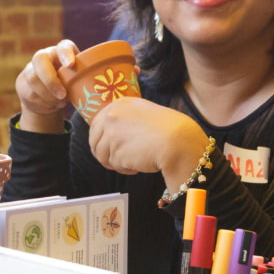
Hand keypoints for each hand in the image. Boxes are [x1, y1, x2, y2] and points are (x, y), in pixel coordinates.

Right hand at [15, 39, 79, 133]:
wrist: (48, 97)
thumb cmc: (68, 85)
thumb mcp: (77, 80)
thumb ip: (84, 78)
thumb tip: (96, 84)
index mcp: (60, 52)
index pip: (63, 46)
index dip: (66, 54)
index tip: (71, 65)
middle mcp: (44, 56)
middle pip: (40, 59)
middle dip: (51, 80)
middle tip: (63, 95)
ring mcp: (30, 68)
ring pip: (33, 79)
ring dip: (47, 95)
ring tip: (60, 103)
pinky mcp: (22, 82)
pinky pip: (30, 93)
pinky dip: (42, 103)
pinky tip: (51, 105)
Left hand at [87, 98, 208, 183]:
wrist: (179, 141)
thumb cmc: (168, 129)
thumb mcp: (142, 113)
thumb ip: (124, 118)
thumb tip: (108, 133)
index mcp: (119, 104)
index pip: (96, 124)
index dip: (100, 139)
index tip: (107, 148)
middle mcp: (112, 116)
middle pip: (94, 141)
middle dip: (104, 153)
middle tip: (118, 160)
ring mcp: (112, 134)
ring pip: (102, 156)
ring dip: (115, 162)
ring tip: (132, 163)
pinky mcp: (116, 152)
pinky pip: (114, 166)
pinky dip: (124, 169)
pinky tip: (137, 166)